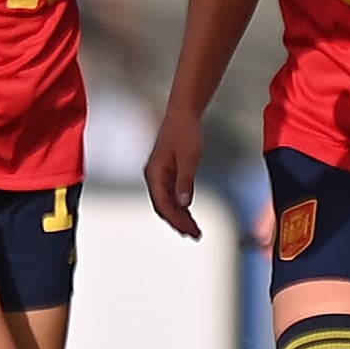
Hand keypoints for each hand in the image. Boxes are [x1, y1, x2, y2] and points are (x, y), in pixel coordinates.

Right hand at [145, 111, 204, 238]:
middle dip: (178, 222)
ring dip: (180, 217)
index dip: (175, 220)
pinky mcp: (168, 173)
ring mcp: (160, 175)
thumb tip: (183, 204)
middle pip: (164, 207)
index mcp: (154, 173)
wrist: (184, 113)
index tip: (189, 231)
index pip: (162, 204)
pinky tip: (190, 214)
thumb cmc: (184, 131)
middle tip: (194, 235)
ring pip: (168, 203)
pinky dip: (181, 206)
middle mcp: (154, 176)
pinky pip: (173, 195)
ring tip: (194, 230)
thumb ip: (185, 181)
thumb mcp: (189, 157)